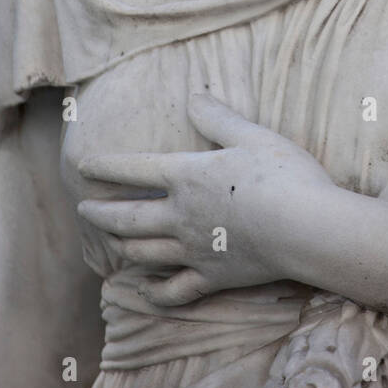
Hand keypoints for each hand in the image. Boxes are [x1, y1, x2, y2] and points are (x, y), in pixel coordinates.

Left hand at [77, 93, 335, 306]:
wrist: (304, 228)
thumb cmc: (282, 175)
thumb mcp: (252, 136)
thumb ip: (219, 119)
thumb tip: (194, 96)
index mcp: (187, 176)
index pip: (134, 169)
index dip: (106, 166)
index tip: (83, 166)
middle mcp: (180, 215)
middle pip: (128, 217)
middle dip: (101, 213)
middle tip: (83, 210)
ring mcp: (193, 250)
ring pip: (142, 252)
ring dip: (120, 246)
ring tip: (109, 242)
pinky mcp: (212, 277)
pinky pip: (174, 290)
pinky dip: (155, 292)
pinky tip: (144, 290)